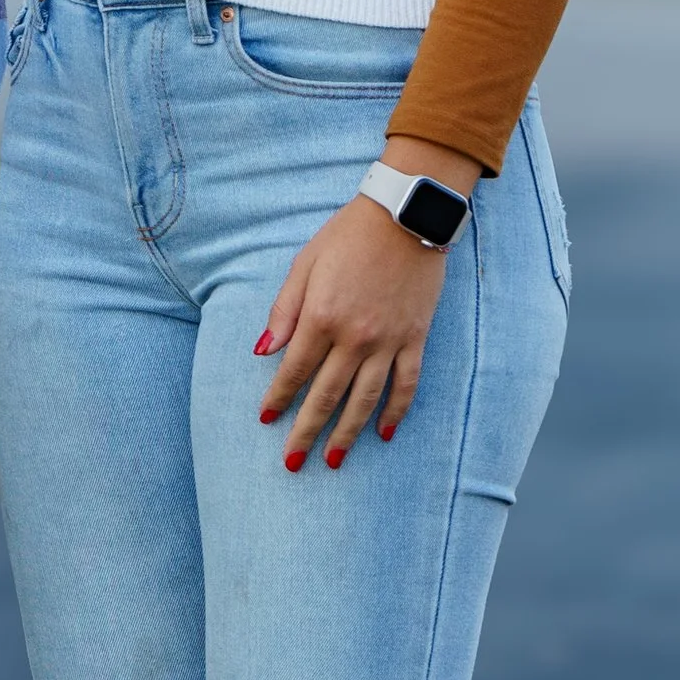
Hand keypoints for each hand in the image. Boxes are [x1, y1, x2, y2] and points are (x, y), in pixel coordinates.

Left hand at [255, 134, 478, 472]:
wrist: (406, 216)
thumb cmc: (348, 236)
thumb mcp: (305, 264)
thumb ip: (284, 310)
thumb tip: (263, 351)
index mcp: (321, 317)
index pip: (294, 371)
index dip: (278, 398)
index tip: (266, 421)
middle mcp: (355, 336)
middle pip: (326, 395)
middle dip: (306, 432)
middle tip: (292, 463)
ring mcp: (389, 341)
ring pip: (365, 399)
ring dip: (347, 433)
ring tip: (333, 460)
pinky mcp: (415, 338)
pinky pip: (406, 384)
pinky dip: (396, 412)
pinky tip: (384, 433)